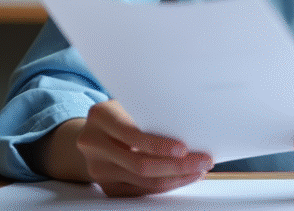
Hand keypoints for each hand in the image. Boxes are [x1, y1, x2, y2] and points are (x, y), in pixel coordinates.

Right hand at [73, 100, 212, 196]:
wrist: (91, 133)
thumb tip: (189, 126)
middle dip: (178, 165)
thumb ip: (147, 112)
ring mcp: (98, 168)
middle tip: (203, 161)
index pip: (133, 135)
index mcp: (101, 116)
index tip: (184, 148)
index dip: (160, 145)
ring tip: (198, 170)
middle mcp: (94, 144)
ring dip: (176, 178)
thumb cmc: (119, 114)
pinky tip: (181, 177)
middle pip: (140, 164)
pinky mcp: (106, 186)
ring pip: (144, 181)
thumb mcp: (128, 103)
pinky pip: (141, 191)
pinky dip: (164, 185)